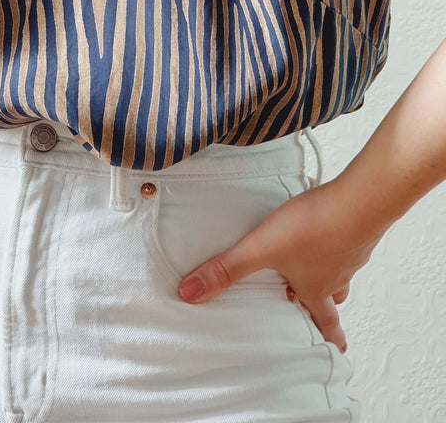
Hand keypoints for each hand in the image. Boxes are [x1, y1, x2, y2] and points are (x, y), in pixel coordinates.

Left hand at [176, 176, 384, 351]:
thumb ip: (226, 269)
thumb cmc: (312, 229)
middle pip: (335, 295)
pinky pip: (346, 236)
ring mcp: (351, 249)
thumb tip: (189, 293)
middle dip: (326, 300)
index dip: (329, 336)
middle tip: (320, 302)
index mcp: (316, 288)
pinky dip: (336, 234)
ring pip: (341, 267)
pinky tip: (324, 219)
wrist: (357, 200)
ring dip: (330, 266)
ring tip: (316, 257)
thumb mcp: (260, 249)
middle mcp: (337, 273)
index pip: (324, 320)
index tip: (335, 348)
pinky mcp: (356, 224)